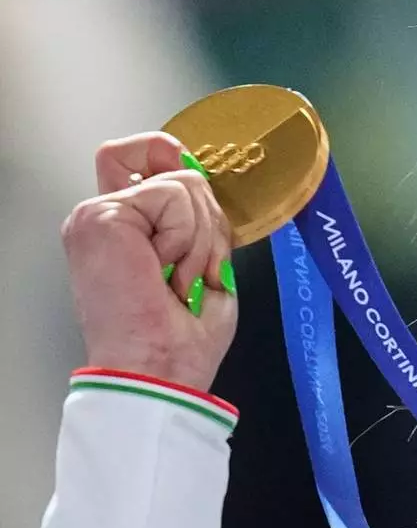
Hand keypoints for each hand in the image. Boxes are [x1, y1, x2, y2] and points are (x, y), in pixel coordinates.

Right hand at [61, 132, 237, 391]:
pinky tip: (164, 274)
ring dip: (200, 240)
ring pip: (183, 184)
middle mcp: (103, 216)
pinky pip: (173, 197)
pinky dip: (186, 240)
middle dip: (207, 220)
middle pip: (173, 166)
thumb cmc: (178, 338)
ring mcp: (98, 214)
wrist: (160, 371)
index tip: (202, 200)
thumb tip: (200, 176)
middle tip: (193, 272)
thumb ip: (195, 220)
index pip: (143, 156)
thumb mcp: (201, 267)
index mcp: (123, 229)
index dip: (177, 159)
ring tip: (178, 281)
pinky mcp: (103, 216)